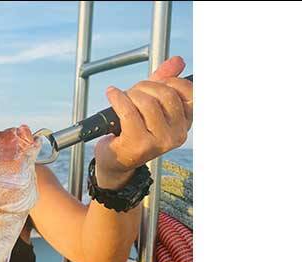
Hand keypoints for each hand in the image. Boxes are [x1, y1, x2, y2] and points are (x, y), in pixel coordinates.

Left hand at [94, 56, 192, 189]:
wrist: (116, 159)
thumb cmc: (133, 129)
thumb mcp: (151, 103)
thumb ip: (164, 81)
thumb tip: (178, 61)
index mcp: (185, 123)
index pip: (189, 92)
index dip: (170, 81)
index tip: (155, 83)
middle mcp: (177, 134)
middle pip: (165, 94)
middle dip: (145, 87)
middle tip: (133, 92)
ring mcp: (160, 141)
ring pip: (147, 102)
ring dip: (130, 94)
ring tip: (122, 99)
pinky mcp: (139, 144)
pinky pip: (128, 111)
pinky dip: (117, 98)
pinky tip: (112, 94)